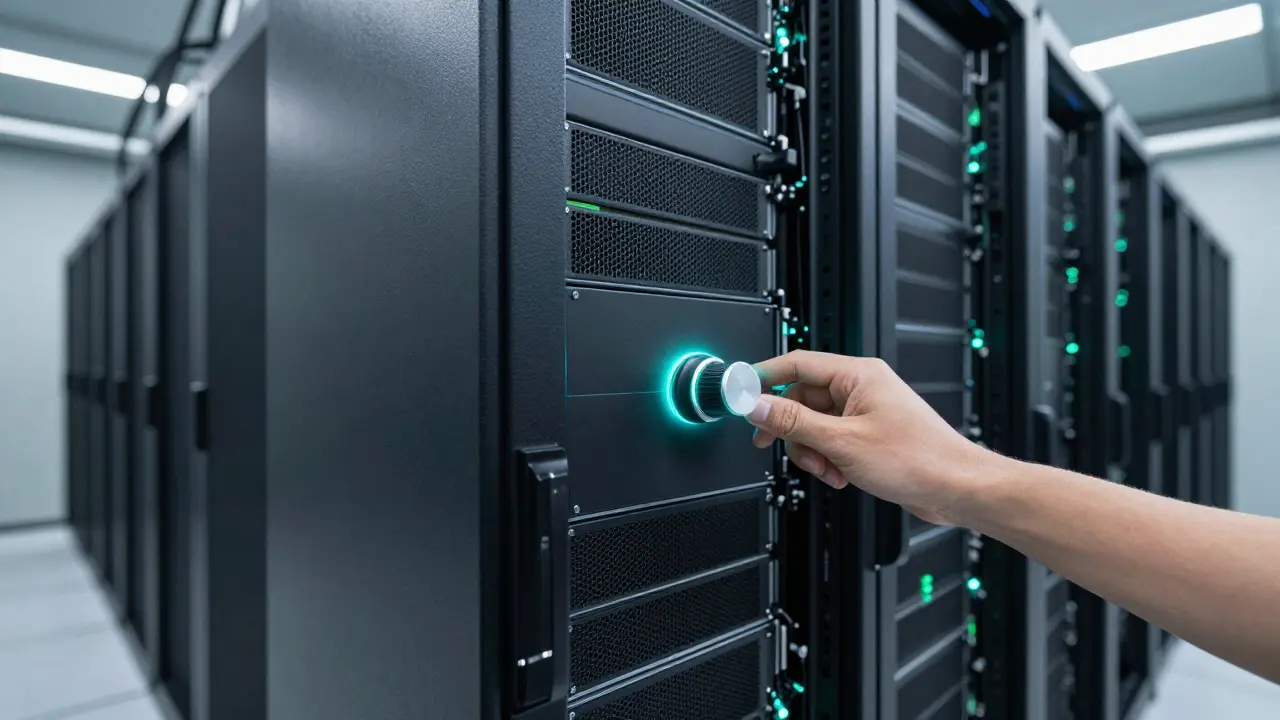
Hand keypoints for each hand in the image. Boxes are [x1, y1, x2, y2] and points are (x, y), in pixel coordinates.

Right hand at [746, 350, 987, 525]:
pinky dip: (828, 459)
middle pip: (801, 398)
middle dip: (792, 429)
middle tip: (775, 444)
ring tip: (828, 469)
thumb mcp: (841, 442)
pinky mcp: (868, 434)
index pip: (796, 364)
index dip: (764, 377)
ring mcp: (865, 412)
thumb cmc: (918, 459)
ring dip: (812, 451)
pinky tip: (842, 475)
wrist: (956, 488)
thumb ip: (793, 422)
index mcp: (857, 375)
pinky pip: (831, 440)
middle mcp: (861, 388)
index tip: (740, 393)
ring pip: (814, 424)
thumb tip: (756, 405)